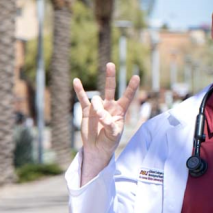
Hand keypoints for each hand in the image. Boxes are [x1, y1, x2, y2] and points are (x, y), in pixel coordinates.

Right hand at [74, 62, 139, 185]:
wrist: (97, 148)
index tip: (136, 77)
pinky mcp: (87, 111)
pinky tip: (76, 81)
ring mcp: (98, 107)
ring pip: (97, 100)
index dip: (131, 87)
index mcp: (120, 111)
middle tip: (110, 64)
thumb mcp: (114, 135)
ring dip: (97, 108)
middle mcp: (110, 106)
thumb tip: (100, 113)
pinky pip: (82, 99)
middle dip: (110, 77)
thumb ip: (109, 124)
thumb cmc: (109, 141)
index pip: (128, 97)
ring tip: (97, 116)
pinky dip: (79, 90)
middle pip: (111, 88)